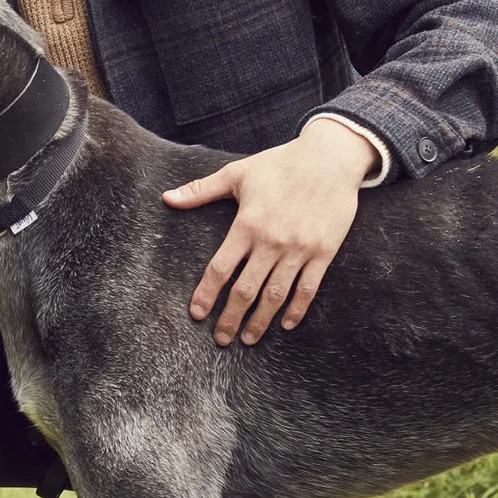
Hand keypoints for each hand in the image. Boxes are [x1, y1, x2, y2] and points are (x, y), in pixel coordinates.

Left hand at [164, 120, 376, 345]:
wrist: (330, 158)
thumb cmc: (281, 164)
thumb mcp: (238, 173)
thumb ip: (201, 190)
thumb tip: (167, 198)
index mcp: (248, 224)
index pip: (221, 268)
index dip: (206, 294)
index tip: (197, 314)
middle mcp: (272, 241)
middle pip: (246, 289)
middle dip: (231, 318)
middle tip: (221, 339)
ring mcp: (299, 249)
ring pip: (276, 295)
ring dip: (260, 320)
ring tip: (249, 339)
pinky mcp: (323, 252)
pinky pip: (308, 288)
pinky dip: (297, 309)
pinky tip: (286, 324)